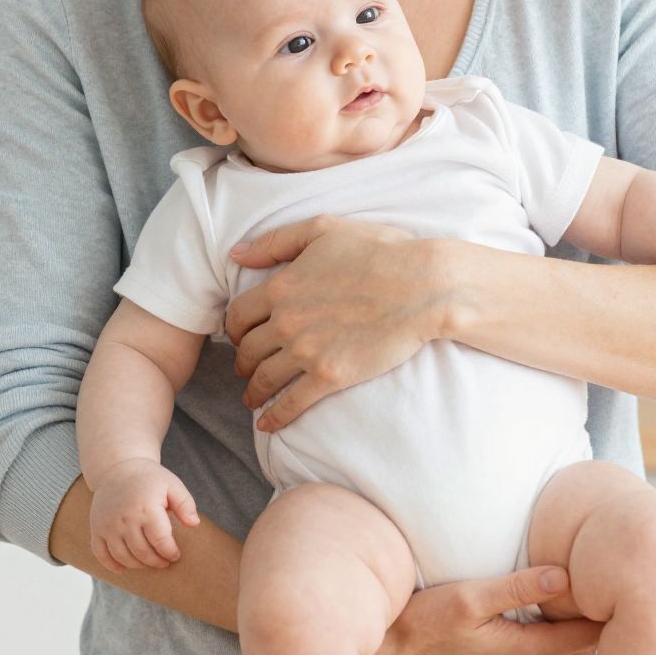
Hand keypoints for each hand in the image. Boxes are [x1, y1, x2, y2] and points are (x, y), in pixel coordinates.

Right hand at [89, 458, 198, 574]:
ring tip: (149, 562)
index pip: (160, 541)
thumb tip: (194, 524)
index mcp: (146, 508)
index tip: (175, 555)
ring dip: (138, 565)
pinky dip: (111, 565)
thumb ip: (186, 504)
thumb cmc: (149, 479)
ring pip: (123, 557)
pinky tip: (123, 569)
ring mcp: (108, 525)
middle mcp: (125, 519)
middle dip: (156, 562)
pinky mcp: (96, 528)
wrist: (118, 468)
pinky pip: (101, 553)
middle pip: (142, 553)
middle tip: (164, 562)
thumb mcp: (172, 485)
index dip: (170, 553)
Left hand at [226, 216, 445, 431]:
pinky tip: (267, 425)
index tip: (239, 337)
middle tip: (246, 369)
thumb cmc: (379, 251)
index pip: (238, 315)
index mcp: (281, 287)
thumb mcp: (323, 230)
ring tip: (253, 399)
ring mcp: (306, 352)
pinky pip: (292, 403)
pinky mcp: (330, 376)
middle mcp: (286, 322)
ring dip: (254, 392)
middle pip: (247, 350)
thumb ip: (275, 241)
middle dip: (242, 362)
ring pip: (264, 379)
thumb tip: (237, 254)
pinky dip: (275, 417)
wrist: (422, 285)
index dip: (234, 329)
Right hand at [365, 564, 604, 654]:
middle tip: (628, 576)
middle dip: (609, 614)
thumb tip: (566, 575)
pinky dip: (565, 625)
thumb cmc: (421, 625)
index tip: (629, 577)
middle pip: (588, 643)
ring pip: (570, 645)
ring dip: (587, 619)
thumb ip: (517, 588)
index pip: (591, 635)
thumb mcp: (468, 599)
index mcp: (526, 654)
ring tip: (602, 583)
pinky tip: (567, 601)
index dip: (614, 608)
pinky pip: (551, 646)